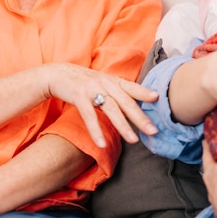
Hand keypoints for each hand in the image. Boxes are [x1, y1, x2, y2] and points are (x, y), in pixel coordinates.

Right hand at [43, 63, 158, 147]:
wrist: (58, 73)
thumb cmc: (83, 81)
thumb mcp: (102, 82)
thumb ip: (117, 91)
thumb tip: (134, 105)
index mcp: (112, 80)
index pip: (132, 87)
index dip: (144, 92)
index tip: (158, 98)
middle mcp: (105, 83)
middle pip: (126, 101)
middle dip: (140, 117)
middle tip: (153, 130)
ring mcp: (92, 89)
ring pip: (111, 109)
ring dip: (123, 126)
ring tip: (134, 140)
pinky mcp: (79, 96)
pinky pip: (89, 116)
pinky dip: (96, 130)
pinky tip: (102, 144)